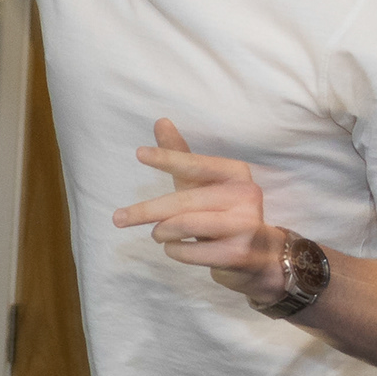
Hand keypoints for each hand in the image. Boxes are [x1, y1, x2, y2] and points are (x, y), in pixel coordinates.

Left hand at [115, 119, 282, 300]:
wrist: (258, 254)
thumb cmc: (220, 212)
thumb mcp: (201, 183)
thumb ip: (181, 155)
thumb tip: (160, 121)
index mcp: (237, 173)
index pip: (196, 164)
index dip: (168, 159)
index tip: (139, 153)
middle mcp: (247, 194)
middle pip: (184, 201)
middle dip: (146, 210)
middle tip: (118, 218)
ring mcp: (246, 225)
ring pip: (184, 225)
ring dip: (161, 232)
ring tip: (158, 234)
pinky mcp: (238, 254)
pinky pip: (189, 252)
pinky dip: (173, 251)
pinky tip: (177, 248)